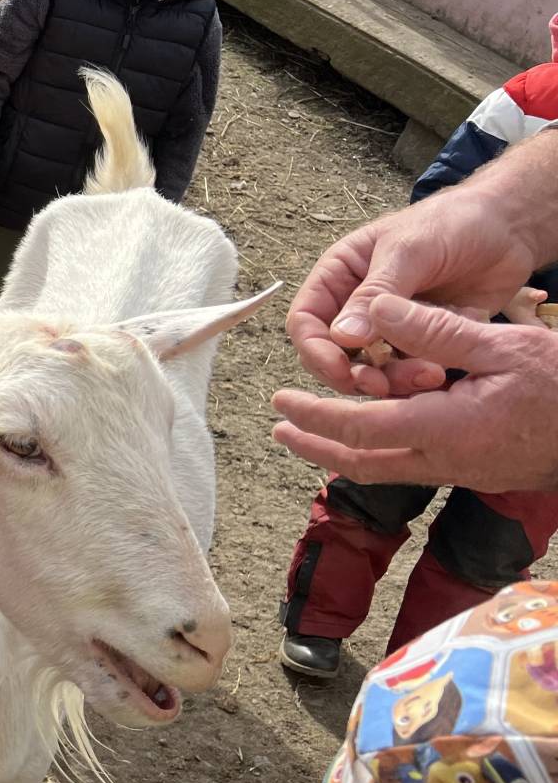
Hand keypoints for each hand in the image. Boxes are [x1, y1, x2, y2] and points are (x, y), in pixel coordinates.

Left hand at [271, 295, 557, 491]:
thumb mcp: (502, 344)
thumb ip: (434, 330)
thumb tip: (376, 310)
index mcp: (442, 429)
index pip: (357, 429)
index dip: (313, 416)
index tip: (280, 403)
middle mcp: (442, 460)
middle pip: (359, 462)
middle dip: (314, 445)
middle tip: (280, 427)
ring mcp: (458, 472)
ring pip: (384, 468)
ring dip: (343, 451)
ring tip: (312, 431)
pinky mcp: (472, 471)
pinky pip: (412, 465)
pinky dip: (380, 450)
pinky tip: (373, 429)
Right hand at [285, 185, 542, 397]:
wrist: (510, 228)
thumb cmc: (453, 223)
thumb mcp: (409, 251)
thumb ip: (375, 293)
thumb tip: (342, 336)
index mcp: (339, 277)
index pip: (306, 321)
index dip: (315, 350)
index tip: (339, 371)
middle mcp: (356, 305)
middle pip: (334, 354)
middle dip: (354, 374)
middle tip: (382, 386)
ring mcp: (388, 327)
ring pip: (371, 369)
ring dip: (392, 380)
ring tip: (427, 376)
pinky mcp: (420, 342)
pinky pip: (407, 370)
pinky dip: (420, 377)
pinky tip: (444, 371)